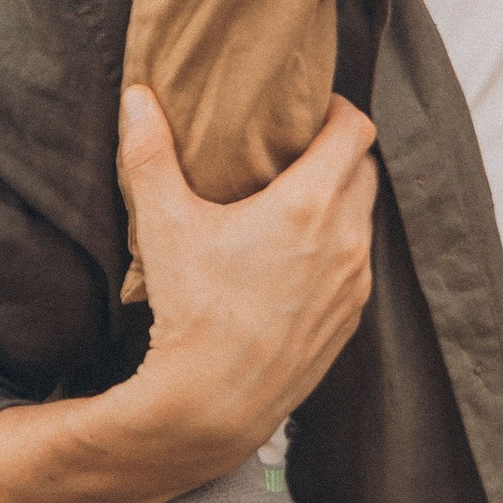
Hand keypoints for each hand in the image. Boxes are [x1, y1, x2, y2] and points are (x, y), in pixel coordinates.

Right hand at [0, 90, 380, 502]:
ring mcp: (355, 282)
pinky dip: (339, 248)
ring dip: (340, 201)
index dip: (335, 109)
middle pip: (364, 169)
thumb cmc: (191, 312)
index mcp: (311, 204)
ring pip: (365, 218)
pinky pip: (358, 264)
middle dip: (338, 152)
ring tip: (294, 200)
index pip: (355, 128)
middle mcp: (347, 239)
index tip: (305, 110)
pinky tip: (299, 255)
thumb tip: (137, 96)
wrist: (213, 405)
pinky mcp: (350, 318)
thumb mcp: (165, 226)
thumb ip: (150, 155)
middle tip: (294, 150)